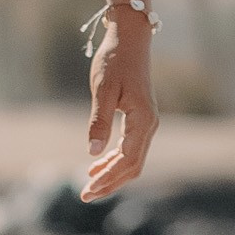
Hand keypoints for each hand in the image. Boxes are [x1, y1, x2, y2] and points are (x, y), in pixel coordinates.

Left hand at [81, 18, 158, 200]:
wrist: (130, 39)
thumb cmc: (115, 61)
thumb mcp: (103, 90)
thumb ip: (99, 121)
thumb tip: (93, 152)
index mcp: (143, 121)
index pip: (126, 161)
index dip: (107, 178)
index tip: (87, 190)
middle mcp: (150, 125)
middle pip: (132, 166)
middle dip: (110, 182)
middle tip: (84, 195)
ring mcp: (147, 123)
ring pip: (133, 159)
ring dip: (112, 173)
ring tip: (88, 184)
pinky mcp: (140, 118)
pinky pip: (130, 147)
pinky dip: (114, 159)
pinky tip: (97, 164)